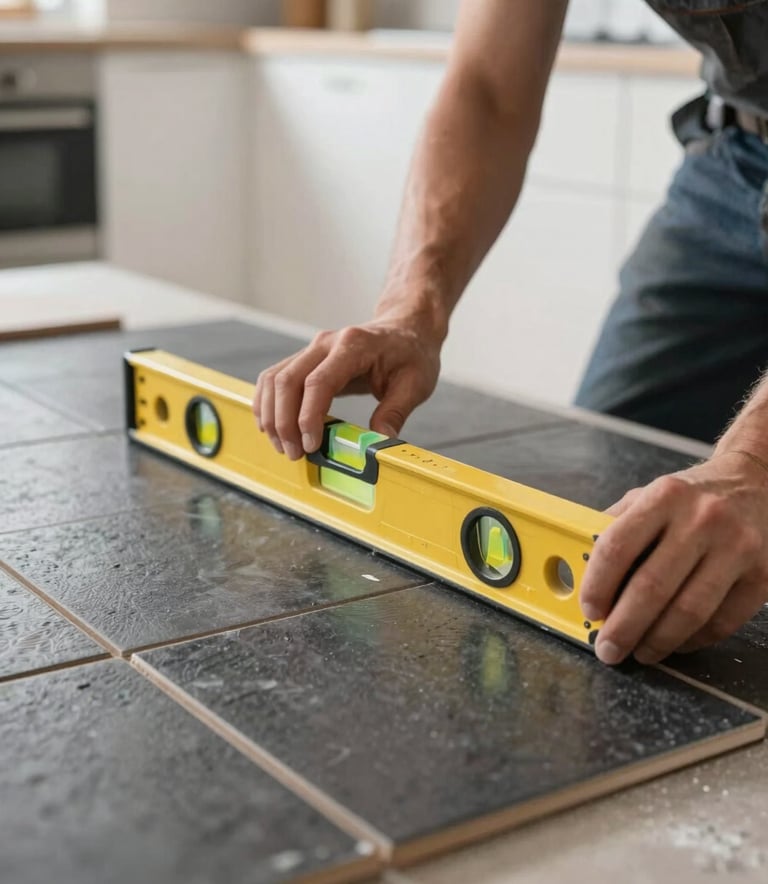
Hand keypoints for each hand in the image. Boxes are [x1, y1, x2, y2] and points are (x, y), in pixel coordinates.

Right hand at [252, 313, 441, 459]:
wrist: (405, 328)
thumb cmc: (411, 354)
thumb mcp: (415, 384)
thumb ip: (395, 413)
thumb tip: (377, 445)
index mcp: (354, 346)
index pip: (319, 382)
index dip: (308, 417)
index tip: (310, 445)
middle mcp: (325, 343)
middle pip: (287, 381)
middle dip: (284, 423)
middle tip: (294, 454)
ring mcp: (312, 349)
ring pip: (274, 380)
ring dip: (272, 416)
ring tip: (283, 447)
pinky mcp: (305, 358)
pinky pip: (274, 378)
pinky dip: (268, 404)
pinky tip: (274, 428)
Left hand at [579, 450, 767, 665]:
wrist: (754, 482)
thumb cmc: (690, 497)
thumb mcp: (647, 496)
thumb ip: (614, 527)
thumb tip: (580, 571)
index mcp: (664, 497)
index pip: (617, 546)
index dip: (597, 586)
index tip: (589, 610)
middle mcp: (702, 519)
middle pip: (652, 587)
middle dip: (623, 627)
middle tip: (608, 650)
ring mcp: (736, 547)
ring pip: (689, 611)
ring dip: (658, 641)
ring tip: (640, 652)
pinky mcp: (761, 575)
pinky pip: (721, 622)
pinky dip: (693, 641)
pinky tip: (675, 642)